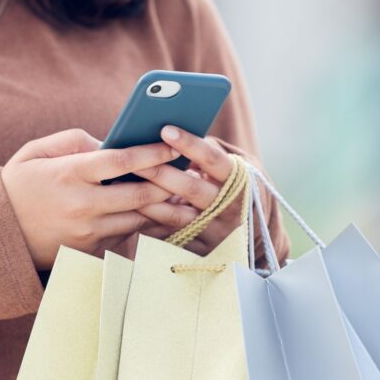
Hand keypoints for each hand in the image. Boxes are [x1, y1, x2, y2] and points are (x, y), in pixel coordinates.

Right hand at [1, 128, 180, 269]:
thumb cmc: (19, 186)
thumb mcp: (36, 152)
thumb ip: (74, 141)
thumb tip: (111, 142)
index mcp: (69, 175)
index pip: (122, 161)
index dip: (153, 152)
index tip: (175, 145)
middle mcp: (81, 206)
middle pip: (139, 194)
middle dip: (169, 183)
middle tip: (191, 174)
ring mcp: (87, 233)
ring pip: (138, 219)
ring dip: (164, 208)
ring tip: (186, 197)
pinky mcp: (90, 251)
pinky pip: (126, 235)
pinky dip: (144, 224)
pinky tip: (162, 214)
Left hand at [131, 126, 243, 255]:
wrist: (257, 234)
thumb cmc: (241, 188)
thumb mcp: (243, 167)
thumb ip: (215, 152)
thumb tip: (178, 139)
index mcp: (240, 182)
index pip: (213, 160)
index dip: (190, 144)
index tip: (166, 129)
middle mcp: (229, 208)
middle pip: (190, 189)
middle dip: (159, 172)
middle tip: (132, 159)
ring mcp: (214, 232)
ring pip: (176, 215)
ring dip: (147, 200)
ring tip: (122, 184)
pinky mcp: (200, 250)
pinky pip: (170, 235)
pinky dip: (149, 222)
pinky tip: (126, 209)